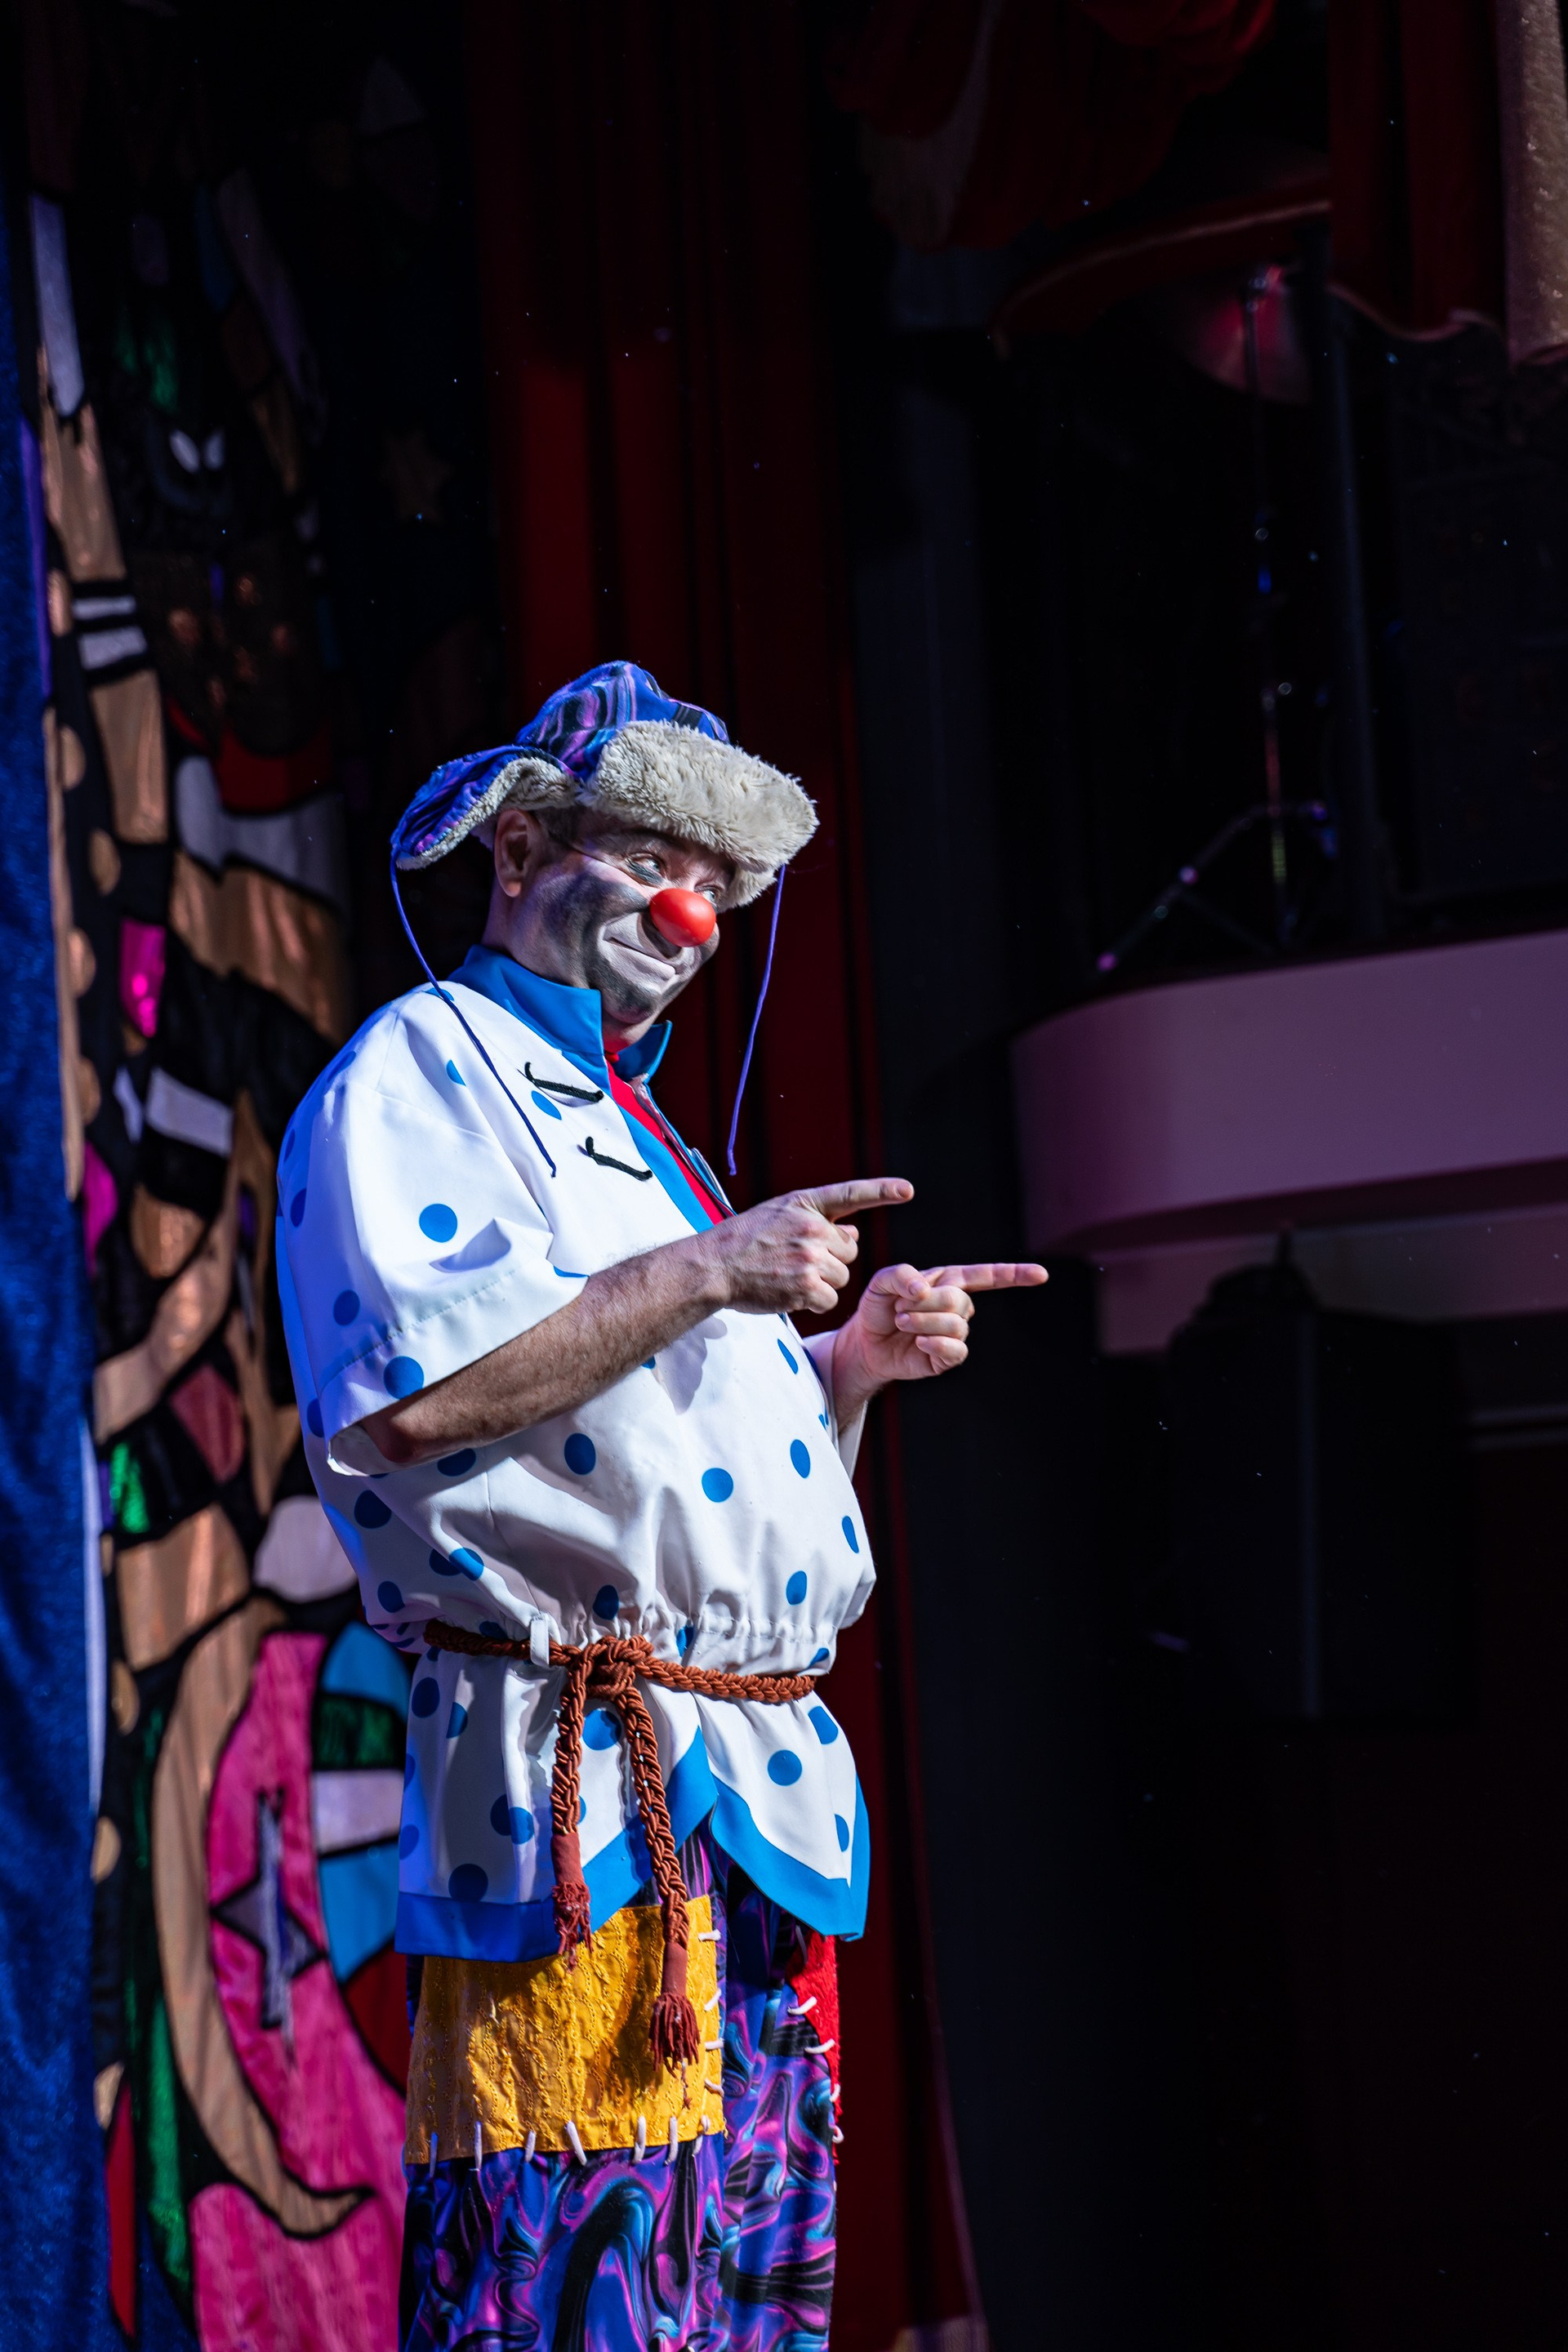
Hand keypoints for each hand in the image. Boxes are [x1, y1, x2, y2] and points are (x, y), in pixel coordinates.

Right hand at [687, 1179, 914, 1315]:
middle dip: (832, 1260)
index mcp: (805, 1204)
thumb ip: (818, 1223)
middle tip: (797, 1261)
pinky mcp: (805, 1286)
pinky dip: (813, 1302)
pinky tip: (789, 1292)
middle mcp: (811, 1228)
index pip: (851, 1194)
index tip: (907, 1190)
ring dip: (822, 1283)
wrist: (714, 1267)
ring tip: (789, 1276)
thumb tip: (855, 1235)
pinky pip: (829, 1299)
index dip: (882, 1191)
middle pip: (849, 1252)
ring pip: (841, 1277)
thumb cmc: (744, 1241)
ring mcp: (809, 1257)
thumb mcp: (780, 1218)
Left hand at [830, 1258, 1048, 1421]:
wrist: (865, 1342)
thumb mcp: (881, 1282)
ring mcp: (954, 1332)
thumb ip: (901, 1276)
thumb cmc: (877, 1307)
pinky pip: (955, 1350)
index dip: (1015, 1274)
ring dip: (923, 1323)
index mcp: (949, 1280)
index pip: (987, 1275)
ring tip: (902, 1324)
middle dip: (925, 1304)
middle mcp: (957, 1305)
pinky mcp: (947, 1357)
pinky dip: (934, 1344)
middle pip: (959, 1300)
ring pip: (956, 1325)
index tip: (1042, 1275)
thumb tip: (924, 1290)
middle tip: (899, 1310)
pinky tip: (919, 1343)